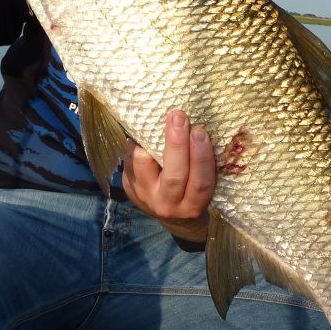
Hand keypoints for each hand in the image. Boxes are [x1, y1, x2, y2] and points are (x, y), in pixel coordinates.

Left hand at [122, 110, 216, 242]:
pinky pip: (130, 161)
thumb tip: (200, 125)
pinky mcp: (129, 188)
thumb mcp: (200, 184)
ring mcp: (145, 197)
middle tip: (179, 117)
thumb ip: (201, 164)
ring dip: (150, 142)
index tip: (200, 131)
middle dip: (177, 144)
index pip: (200, 183)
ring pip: (144, 166)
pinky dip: (137, 143)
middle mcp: (168, 204)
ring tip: (156, 121)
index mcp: (193, 204)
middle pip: (174, 176)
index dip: (201, 157)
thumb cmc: (192, 190)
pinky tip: (143, 131)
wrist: (169, 213)